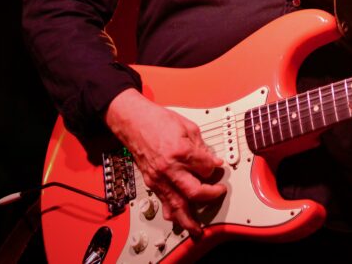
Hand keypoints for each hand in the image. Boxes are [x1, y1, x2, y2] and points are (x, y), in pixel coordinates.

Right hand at [105, 88, 225, 235]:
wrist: (133, 122)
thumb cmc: (157, 121)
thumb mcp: (187, 127)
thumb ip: (202, 146)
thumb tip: (212, 159)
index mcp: (181, 152)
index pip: (207, 168)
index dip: (216, 167)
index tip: (218, 166)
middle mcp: (170, 168)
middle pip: (195, 192)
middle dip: (210, 196)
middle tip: (218, 193)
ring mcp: (159, 178)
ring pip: (176, 205)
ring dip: (188, 219)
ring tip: (197, 229)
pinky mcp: (151, 182)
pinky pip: (163, 202)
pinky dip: (171, 213)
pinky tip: (178, 220)